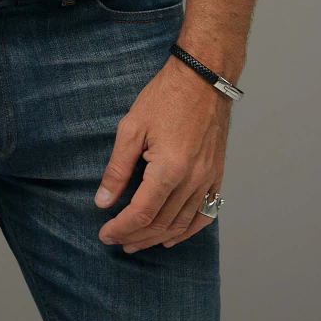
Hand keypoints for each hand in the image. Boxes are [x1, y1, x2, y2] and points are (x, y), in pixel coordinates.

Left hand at [93, 53, 230, 251]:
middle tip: (116, 240)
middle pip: (161, 223)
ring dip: (158, 237)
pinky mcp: (217, 175)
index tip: (104, 233)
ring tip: (137, 242)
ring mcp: (208, 179)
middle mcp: (192, 180)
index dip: (121, 228)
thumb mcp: (131, 127)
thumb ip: (117, 168)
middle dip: (136, 236)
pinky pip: (205, 214)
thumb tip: (103, 201)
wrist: (203, 78)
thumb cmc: (166, 97)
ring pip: (182, 223)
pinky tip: (172, 236)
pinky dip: (188, 230)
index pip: (141, 213)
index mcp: (169, 168)